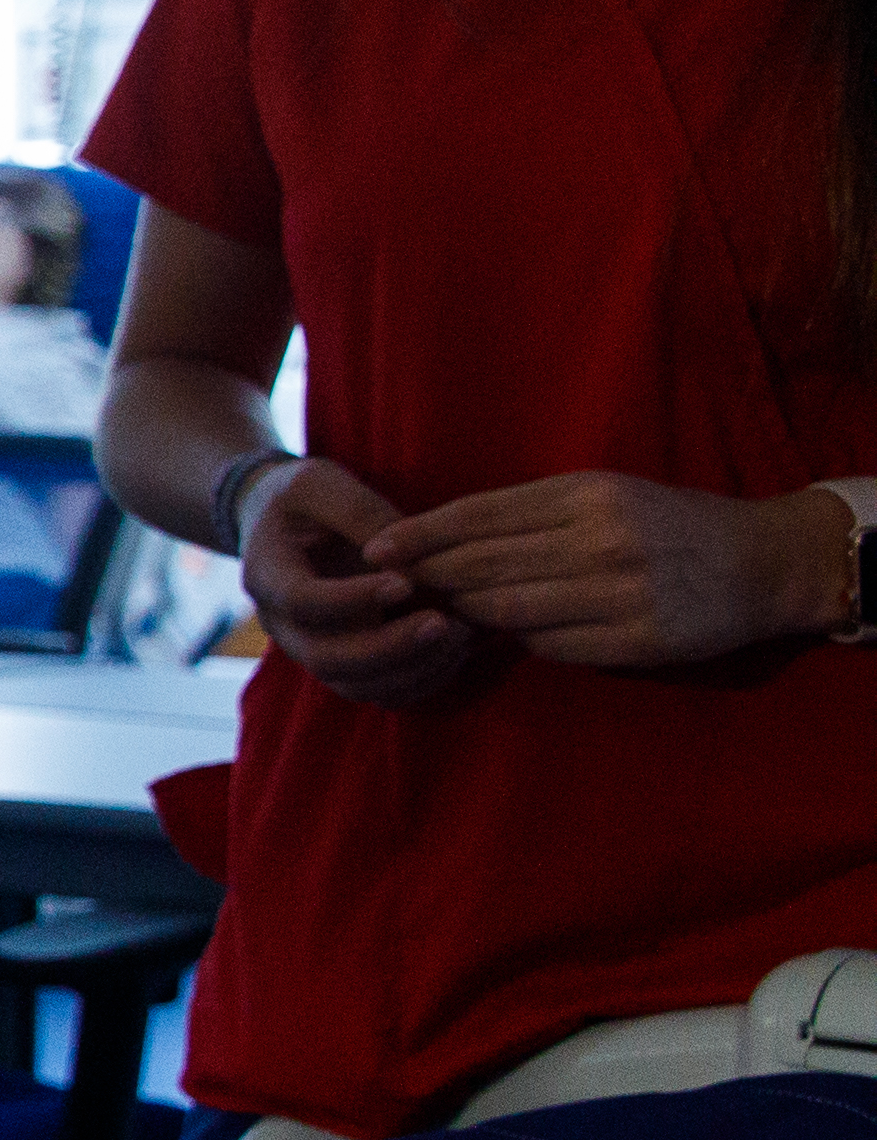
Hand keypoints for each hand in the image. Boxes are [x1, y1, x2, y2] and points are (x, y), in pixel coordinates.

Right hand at [242, 459, 494, 709]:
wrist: (284, 525)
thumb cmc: (303, 497)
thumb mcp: (321, 484)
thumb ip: (361, 515)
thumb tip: (406, 559)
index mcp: (268, 575)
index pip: (302, 602)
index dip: (352, 600)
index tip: (405, 583)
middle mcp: (283, 625)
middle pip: (326, 659)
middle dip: (389, 648)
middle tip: (444, 622)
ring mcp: (311, 649)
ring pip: (355, 684)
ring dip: (412, 668)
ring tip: (460, 632)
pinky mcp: (343, 663)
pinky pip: (380, 691)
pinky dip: (421, 679)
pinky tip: (456, 648)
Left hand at [376, 471, 847, 672]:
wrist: (763, 563)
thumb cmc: (669, 523)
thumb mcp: (605, 494)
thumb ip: (532, 514)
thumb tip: (445, 540)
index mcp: (587, 494)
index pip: (479, 515)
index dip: (420, 535)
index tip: (376, 550)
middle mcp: (600, 541)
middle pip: (482, 565)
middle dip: (430, 579)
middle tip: (392, 590)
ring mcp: (620, 594)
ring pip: (507, 610)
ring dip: (465, 614)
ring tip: (438, 615)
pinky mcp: (637, 640)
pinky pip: (550, 645)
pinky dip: (521, 640)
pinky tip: (508, 635)